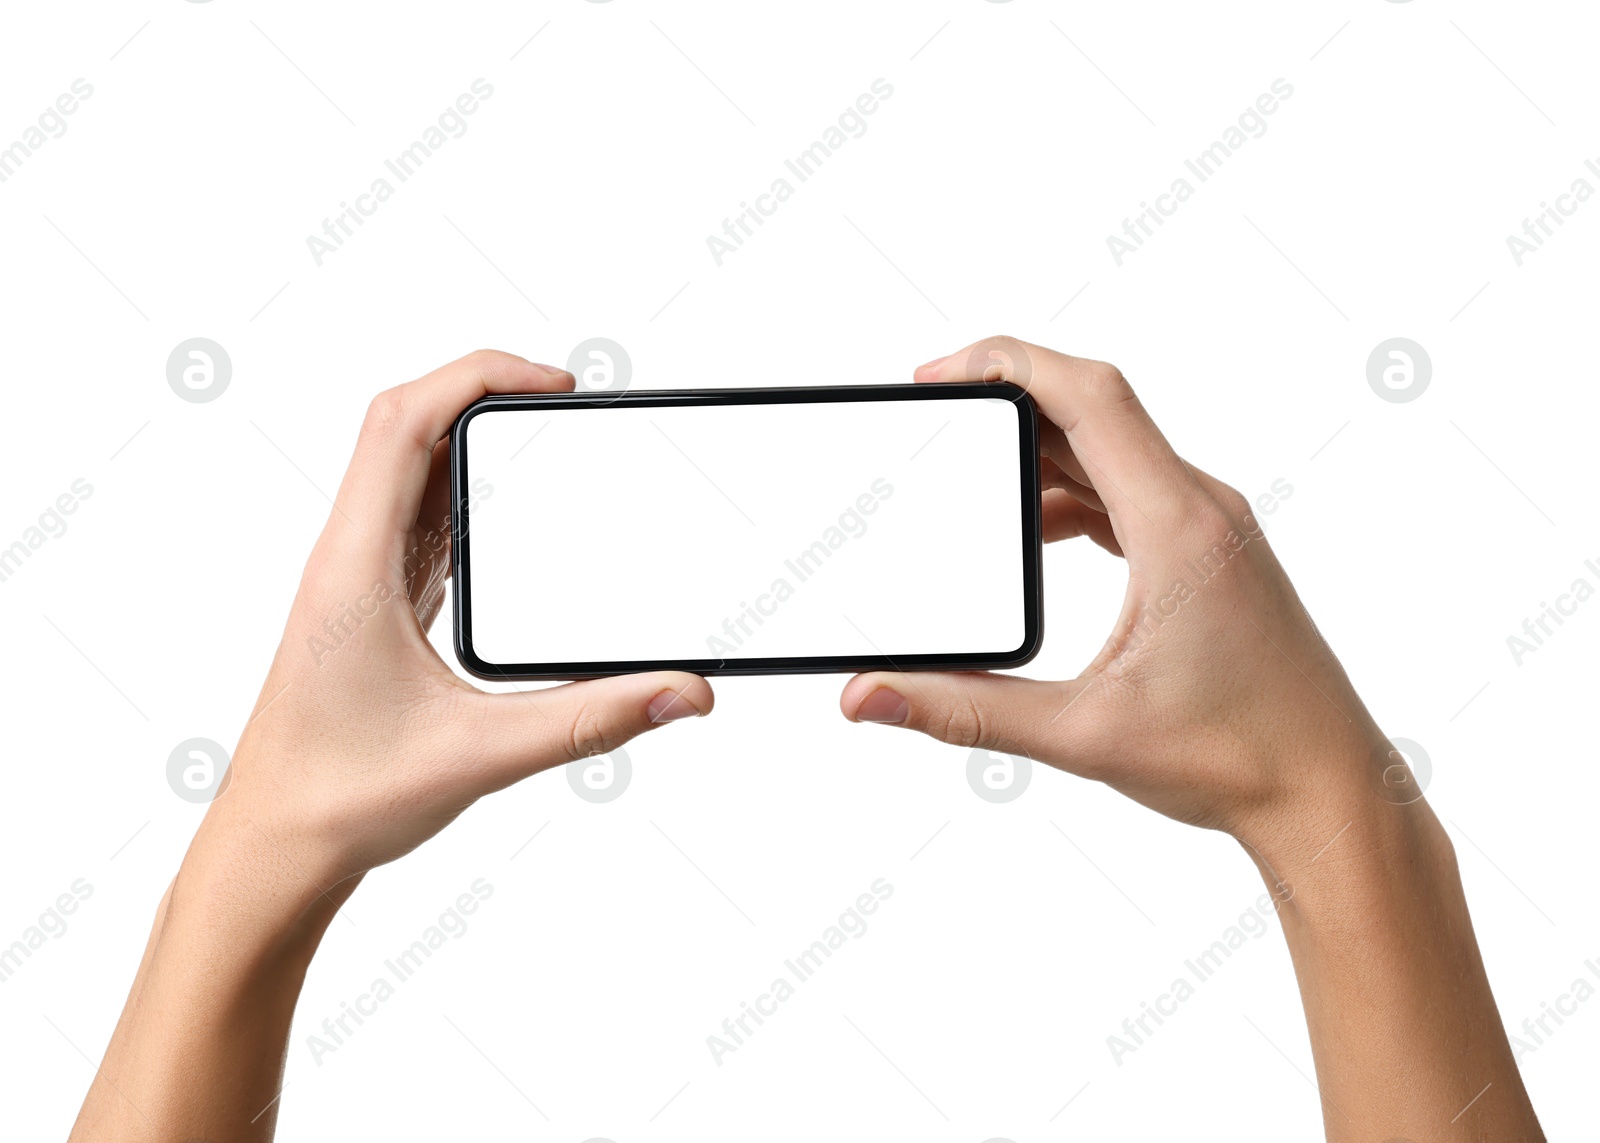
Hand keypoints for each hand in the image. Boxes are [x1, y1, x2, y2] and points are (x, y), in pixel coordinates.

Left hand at [209, 349, 712, 887]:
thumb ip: (593, 720)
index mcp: (355, 568)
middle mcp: (348, 559)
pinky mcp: (373, 606)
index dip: (478, 377)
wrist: (274, 848)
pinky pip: (416, 521)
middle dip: (484, 392)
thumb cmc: (341, 798)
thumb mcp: (483, 754)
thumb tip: (682, 693)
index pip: (402, 423)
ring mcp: (358, 579)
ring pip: (407, 471)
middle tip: (564, 400)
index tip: (554, 385)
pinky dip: (462, 493)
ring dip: (470, 439)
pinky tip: (505, 514)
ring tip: (545, 435)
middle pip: (405, 427)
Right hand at [840, 336, 1393, 859]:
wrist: (1329, 792)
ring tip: (968, 484)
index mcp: (1178, 526)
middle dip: (1006, 405)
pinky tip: (1033, 534)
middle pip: (1092, 411)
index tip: (935, 375)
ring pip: (1111, 451)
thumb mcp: (1083, 733)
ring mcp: (1210, 527)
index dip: (1005, 364)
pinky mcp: (1209, 552)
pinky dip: (1072, 495)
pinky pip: (1130, 490)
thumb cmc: (1238, 757)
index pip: (1089, 396)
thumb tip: (869, 697)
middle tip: (933, 422)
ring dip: (1039, 455)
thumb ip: (965, 711)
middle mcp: (1200, 508)